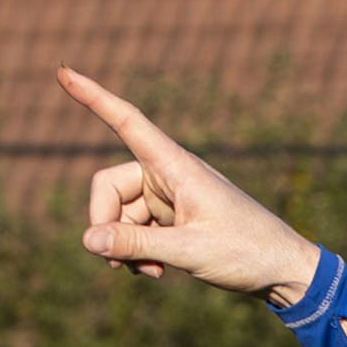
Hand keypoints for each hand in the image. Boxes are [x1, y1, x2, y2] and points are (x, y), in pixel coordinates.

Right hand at [60, 69, 322, 300]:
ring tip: (148, 274)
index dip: (93, 96)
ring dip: (124, 245)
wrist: (284, 271)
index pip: (126, 121)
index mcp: (176, 166)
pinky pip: (137, 229)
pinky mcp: (174, 219)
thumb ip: (136, 245)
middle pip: (109, 186)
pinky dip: (138, 251)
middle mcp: (169, 174)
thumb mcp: (188, 251)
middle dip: (105, 222)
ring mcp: (170, 197)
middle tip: (114, 262)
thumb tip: (87, 240)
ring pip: (120, 213)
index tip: (62, 71)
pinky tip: (157, 273)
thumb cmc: (246, 253)